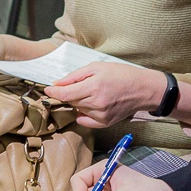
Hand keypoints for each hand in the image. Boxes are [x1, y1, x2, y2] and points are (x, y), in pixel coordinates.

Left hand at [45, 64, 165, 127]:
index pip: (65, 94)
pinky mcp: (104, 123)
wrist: (142, 89)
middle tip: (80, 86)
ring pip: (77, 109)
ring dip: (78, 102)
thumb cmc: (121, 75)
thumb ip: (75, 76)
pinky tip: (92, 104)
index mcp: (94, 87)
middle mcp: (97, 103)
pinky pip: (84, 120)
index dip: (53, 91)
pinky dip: (83, 113)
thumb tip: (57, 84)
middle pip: (70, 101)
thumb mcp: (97, 67)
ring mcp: (100, 115)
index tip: (48, 89)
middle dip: (69, 93)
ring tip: (92, 93)